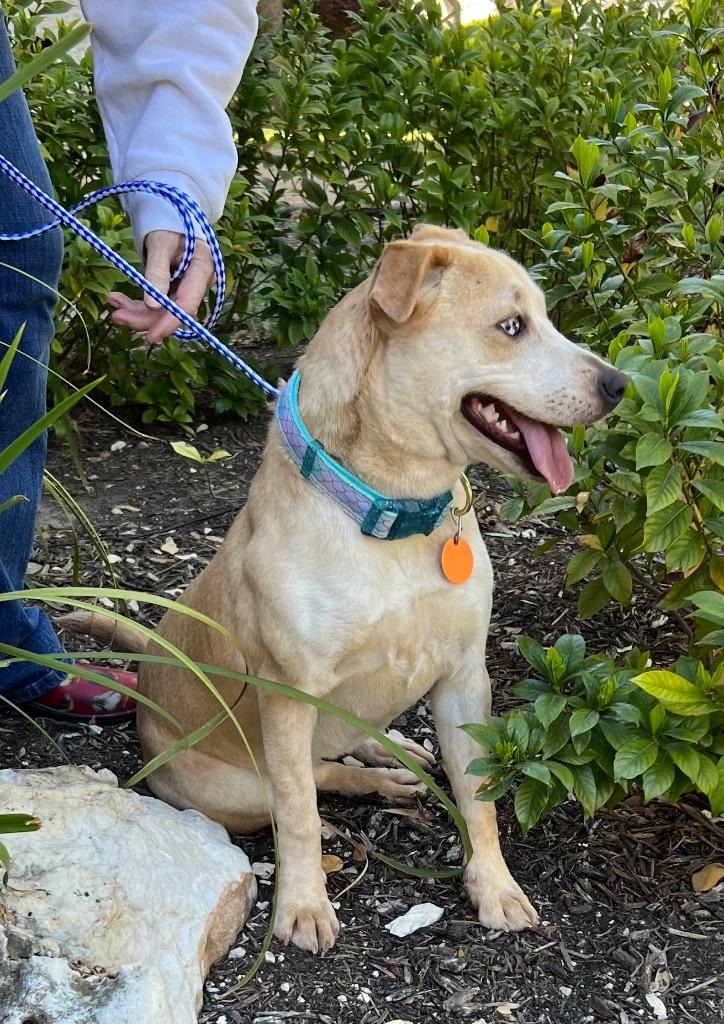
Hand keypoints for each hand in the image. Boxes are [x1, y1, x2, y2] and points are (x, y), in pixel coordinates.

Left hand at [107, 229, 214, 344]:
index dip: (170, 322)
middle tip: (116, 316)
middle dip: (144, 317)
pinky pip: (155, 304)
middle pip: (173, 312)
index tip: (151, 336)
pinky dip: (135, 305)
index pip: (188, 304)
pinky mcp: (173, 290)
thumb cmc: (169, 225)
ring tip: (113, 303)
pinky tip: (117, 300)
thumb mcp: (160, 243)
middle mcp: (198, 283)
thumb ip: (157, 272)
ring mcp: (186, 288)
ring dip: (136, 312)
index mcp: (202, 269)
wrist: (170, 218)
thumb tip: (152, 305)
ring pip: (162, 311)